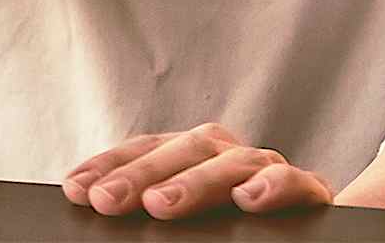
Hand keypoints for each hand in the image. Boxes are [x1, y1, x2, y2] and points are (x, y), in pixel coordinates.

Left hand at [62, 123, 331, 220]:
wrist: (305, 242)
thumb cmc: (232, 232)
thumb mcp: (190, 227)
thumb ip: (154, 223)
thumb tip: (101, 212)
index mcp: (194, 158)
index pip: (147, 151)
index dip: (110, 165)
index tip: (74, 189)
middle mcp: (228, 156)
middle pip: (182, 152)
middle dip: (140, 175)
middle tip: (105, 201)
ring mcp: (267, 171)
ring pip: (231, 162)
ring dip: (194, 182)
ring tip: (161, 204)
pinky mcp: (309, 193)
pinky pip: (295, 182)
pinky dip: (273, 187)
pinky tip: (248, 199)